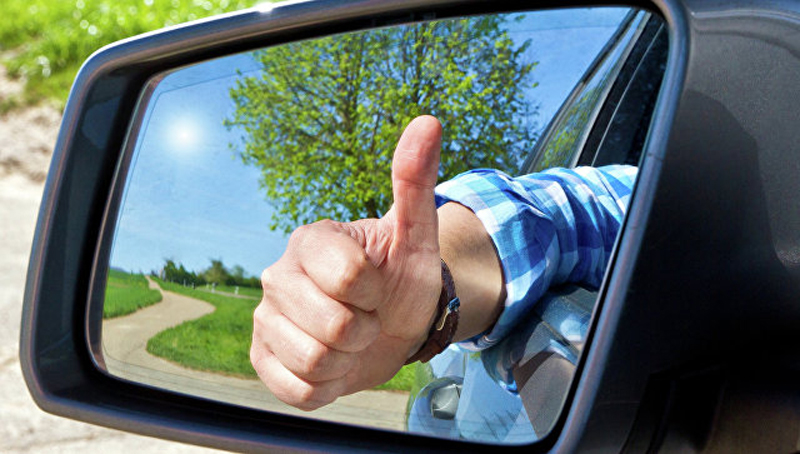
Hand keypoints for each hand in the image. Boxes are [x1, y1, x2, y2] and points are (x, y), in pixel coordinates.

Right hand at [251, 116, 442, 409]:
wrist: (391, 326)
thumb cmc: (401, 279)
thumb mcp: (416, 235)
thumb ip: (414, 180)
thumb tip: (428, 122)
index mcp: (310, 241)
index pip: (349, 278)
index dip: (376, 292)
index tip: (377, 286)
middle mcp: (277, 277)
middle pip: (334, 327)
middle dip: (366, 330)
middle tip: (367, 316)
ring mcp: (266, 320)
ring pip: (315, 361)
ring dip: (348, 360)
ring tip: (350, 340)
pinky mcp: (262, 361)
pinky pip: (298, 390)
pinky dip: (327, 386)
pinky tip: (332, 363)